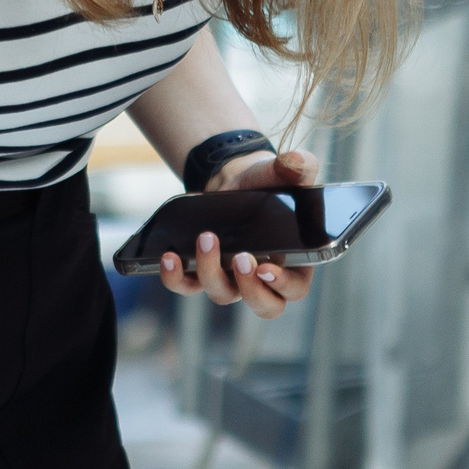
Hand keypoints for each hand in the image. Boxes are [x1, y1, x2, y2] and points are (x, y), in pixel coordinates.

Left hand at [156, 147, 317, 319]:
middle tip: (241, 260)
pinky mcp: (202, 272)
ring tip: (205, 238)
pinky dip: (175, 278)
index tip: (266, 268)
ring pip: (222, 294)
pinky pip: (187, 286)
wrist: (236, 181)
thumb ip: (298, 166)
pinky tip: (170, 256)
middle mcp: (263, 278)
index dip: (283, 285)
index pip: (294, 289)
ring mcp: (232, 279)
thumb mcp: (283, 172)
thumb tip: (296, 162)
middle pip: (264, 306)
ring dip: (211, 272)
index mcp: (294, 262)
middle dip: (250, 289)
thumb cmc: (268, 183)